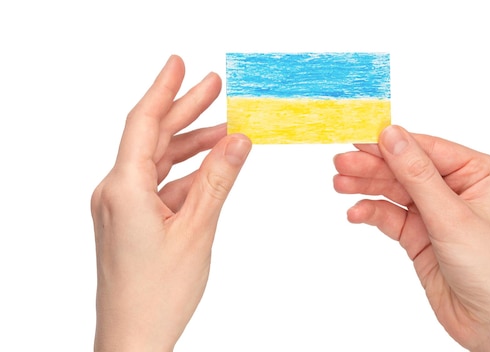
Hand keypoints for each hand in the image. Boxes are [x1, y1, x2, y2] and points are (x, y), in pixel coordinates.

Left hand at [90, 55, 250, 351]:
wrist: (133, 338)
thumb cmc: (157, 294)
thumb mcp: (197, 230)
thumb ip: (218, 180)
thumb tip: (239, 140)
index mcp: (124, 188)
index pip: (144, 123)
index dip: (165, 89)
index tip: (181, 65)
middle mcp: (116, 192)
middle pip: (153, 138)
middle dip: (186, 111)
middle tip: (215, 87)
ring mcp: (122, 207)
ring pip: (160, 162)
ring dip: (192, 145)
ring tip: (227, 128)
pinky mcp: (131, 221)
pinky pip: (161, 186)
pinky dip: (188, 174)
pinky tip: (213, 168)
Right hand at [333, 125, 489, 350]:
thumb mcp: (451, 216)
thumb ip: (417, 175)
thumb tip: (392, 136)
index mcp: (479, 173)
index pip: (428, 149)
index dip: (392, 144)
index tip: (360, 139)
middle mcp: (458, 189)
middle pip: (407, 169)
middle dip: (373, 167)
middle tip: (341, 163)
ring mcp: (437, 213)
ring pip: (395, 191)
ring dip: (367, 188)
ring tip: (339, 184)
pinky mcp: (421, 236)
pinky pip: (391, 217)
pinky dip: (373, 214)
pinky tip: (356, 213)